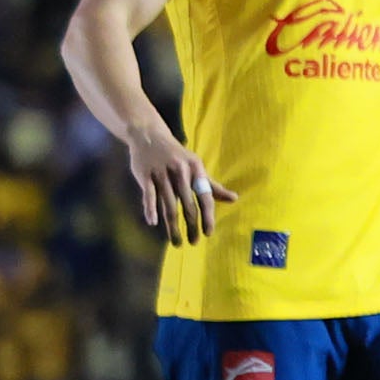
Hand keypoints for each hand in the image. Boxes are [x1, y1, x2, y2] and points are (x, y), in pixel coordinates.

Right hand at [121, 120, 237, 244]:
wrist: (150, 136)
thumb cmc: (177, 156)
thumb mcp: (196, 166)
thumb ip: (212, 185)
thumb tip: (234, 199)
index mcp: (196, 169)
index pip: (205, 197)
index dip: (207, 216)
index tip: (208, 234)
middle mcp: (181, 171)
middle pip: (187, 204)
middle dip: (192, 226)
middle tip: (194, 242)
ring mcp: (162, 173)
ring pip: (168, 204)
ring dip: (172, 226)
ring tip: (176, 242)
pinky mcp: (145, 175)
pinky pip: (149, 195)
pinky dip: (150, 209)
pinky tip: (153, 223)